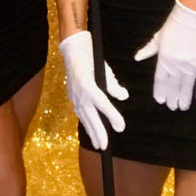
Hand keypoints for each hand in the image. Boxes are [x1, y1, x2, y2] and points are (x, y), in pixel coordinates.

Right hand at [59, 30, 128, 149]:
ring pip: (83, 117)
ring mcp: (74, 95)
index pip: (103, 105)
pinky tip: (89, 129)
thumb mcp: (104, 68)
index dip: (113, 117)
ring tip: (97, 144)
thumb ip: (113, 85)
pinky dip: (85, 122)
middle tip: (104, 146)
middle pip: (90, 117)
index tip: (121, 127)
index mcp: (88, 85)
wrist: (72, 48)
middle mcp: (79, 93)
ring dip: (90, 131)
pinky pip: (79, 112)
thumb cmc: (90, 56)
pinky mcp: (72, 95)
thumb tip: (123, 96)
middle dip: (98, 132)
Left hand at [134, 0, 195, 110]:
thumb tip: (137, 57)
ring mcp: (191, 66)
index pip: (160, 80)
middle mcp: (177, 65)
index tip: (161, 100)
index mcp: (164, 58)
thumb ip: (148, 50)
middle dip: (173, 98)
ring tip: (183, 107)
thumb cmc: (174, 24)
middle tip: (173, 107)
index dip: (160, 91)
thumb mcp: (159, 37)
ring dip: (185, 98)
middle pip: (173, 86)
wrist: (193, 16)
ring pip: (187, 87)